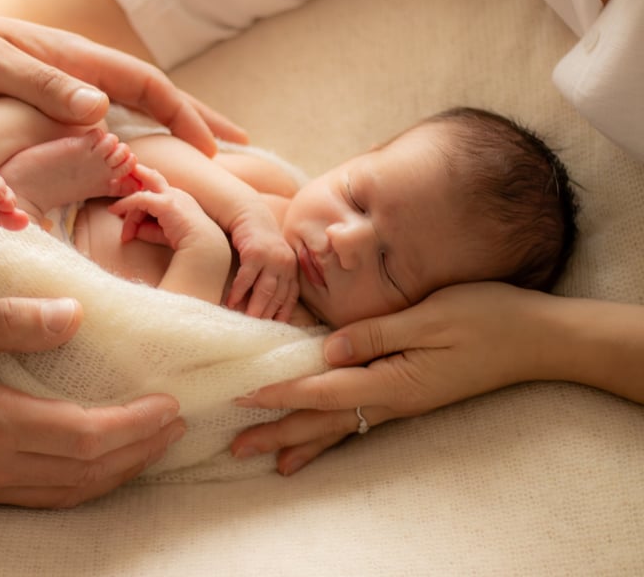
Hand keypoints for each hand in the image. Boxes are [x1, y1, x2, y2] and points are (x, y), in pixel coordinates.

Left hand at [0, 6, 246, 152]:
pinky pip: (92, 139)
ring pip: (126, 121)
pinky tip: (129, 178)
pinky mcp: (36, 119)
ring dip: (164, 142)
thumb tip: (101, 110)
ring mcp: (57, 97)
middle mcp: (72, 76)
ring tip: (198, 172)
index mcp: (70, 57)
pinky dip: (122, 155)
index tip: (216, 151)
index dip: (184, 116)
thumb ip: (40, 84)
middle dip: (195, 123)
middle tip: (241, 153)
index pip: (144, 85)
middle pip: (150, 100)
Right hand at [0, 297, 185, 506]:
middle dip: (140, 450)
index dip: (134, 426)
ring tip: (152, 444)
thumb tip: (72, 316)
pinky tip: (96, 465)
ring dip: (119, 471)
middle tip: (176, 424)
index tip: (169, 404)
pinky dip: (83, 484)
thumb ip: (4, 321)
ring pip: (69, 492)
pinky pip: (42, 497)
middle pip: (87, 471)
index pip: (83, 436)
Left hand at [110, 167, 226, 250]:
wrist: (203, 248)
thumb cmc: (185, 244)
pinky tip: (114, 210)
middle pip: (152, 178)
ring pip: (141, 196)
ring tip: (124, 234)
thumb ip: (146, 228)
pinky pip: (139, 199)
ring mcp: (172, 196)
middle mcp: (176, 193)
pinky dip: (125, 204)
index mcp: (179, 199)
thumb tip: (130, 228)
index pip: (155, 192)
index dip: (139, 194)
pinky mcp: (166, 203)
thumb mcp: (161, 234)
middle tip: (115, 179)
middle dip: (135, 174)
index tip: (125, 198)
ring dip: (127, 212)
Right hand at [226, 208, 299, 320]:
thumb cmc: (257, 242)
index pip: (290, 297)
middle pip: (277, 296)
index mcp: (292, 268)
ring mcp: (272, 258)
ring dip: (254, 307)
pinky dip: (238, 292)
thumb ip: (274, 278)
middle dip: (266, 315)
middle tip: (256, 332)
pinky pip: (246, 278)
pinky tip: (230, 302)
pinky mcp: (255, 253)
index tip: (274, 329)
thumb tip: (266, 306)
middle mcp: (286, 263)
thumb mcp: (272, 259)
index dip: (282, 314)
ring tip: (245, 321)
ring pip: (264, 290)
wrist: (249, 215)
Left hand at [230, 282, 550, 473]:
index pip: (324, 390)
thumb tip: (326, 349)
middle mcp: (394, 399)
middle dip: (279, 432)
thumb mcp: (430, 317)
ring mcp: (402, 401)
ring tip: (266, 459)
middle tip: (235, 445)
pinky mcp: (410, 394)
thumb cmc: (488, 317)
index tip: (242, 397)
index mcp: (394, 380)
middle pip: (324, 419)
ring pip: (340, 426)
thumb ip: (376, 333)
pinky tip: (318, 446)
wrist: (539, 338)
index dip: (282, 394)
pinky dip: (332, 435)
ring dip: (301, 440)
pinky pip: (360, 420)